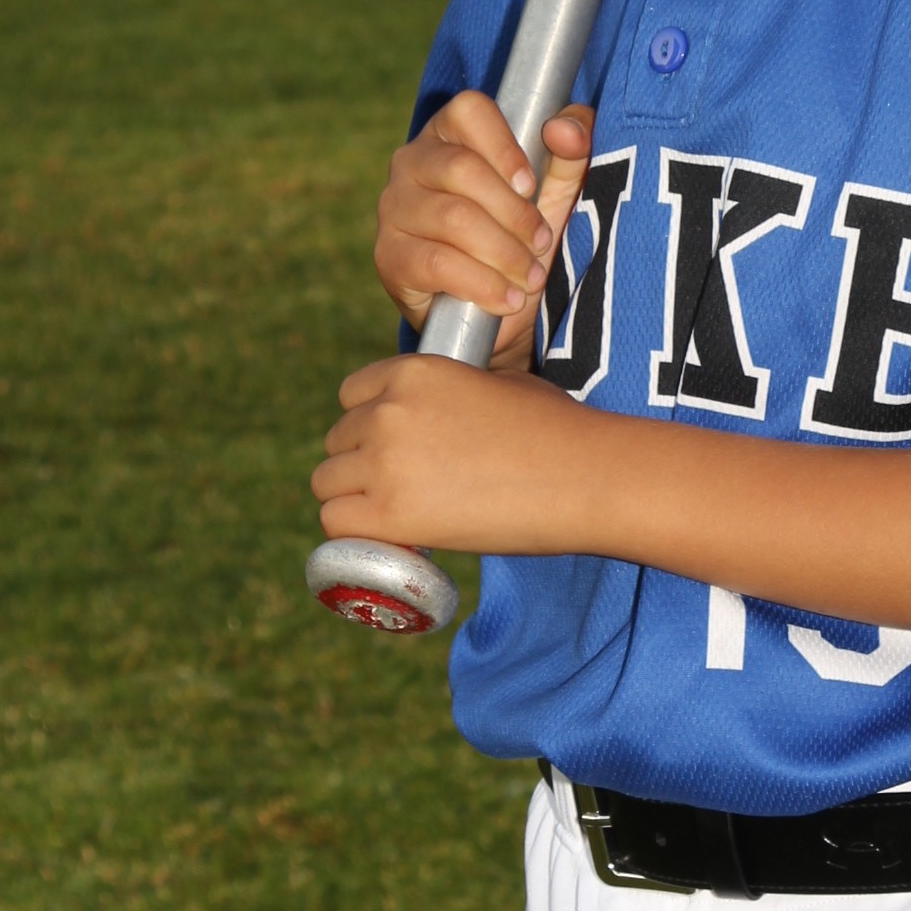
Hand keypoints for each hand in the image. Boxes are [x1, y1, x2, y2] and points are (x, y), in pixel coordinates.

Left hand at [313, 351, 591, 554]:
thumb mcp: (494, 384)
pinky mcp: (390, 514)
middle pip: (337, 441)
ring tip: (394, 515)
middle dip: (361, 463)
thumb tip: (438, 422)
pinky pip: (336, 524)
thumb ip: (449, 394)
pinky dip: (354, 534)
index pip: (350, 396)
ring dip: (354, 499)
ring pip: (327, 483)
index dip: (369, 423)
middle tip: (402, 488)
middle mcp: (387, 412)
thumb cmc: (553, 429)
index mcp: (412, 372)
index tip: (393, 448)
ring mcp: (384, 462)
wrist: (583, 474)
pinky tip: (385, 538)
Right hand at [374, 96, 594, 359]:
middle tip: (542, 242)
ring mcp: (395, 208)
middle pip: (462, 169)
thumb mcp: (558, 189)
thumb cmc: (523, 233)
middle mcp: (412, 161)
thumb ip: (572, 151)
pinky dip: (483, 284)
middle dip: (514, 213)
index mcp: (450, 132)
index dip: (504, 145)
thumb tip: (563, 129)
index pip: (468, 111)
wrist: (496, 306)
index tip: (530, 185)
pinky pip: (438, 264)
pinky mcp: (390, 256)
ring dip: (505, 253)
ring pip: (453, 218)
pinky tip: (507, 298)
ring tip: (530, 276)